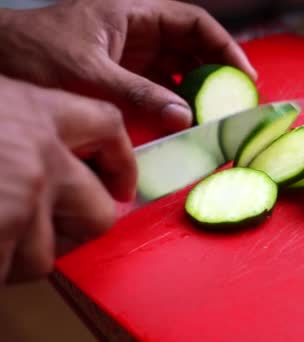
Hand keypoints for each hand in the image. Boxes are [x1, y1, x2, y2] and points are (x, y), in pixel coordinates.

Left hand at [0, 0, 256, 132]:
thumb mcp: (88, 74)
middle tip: (235, 104)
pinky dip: (176, 105)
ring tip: (216, 118)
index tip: (243, 75)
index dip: (224, 47)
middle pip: (193, 48)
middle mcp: (138, 32)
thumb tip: (184, 116)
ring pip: (179, 71)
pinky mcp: (123, 77)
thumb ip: (138, 94)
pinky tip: (186, 123)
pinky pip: (160, 89)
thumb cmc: (33, 54)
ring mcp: (131, 55)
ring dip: (198, 93)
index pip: (194, 24)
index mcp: (133, 14)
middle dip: (216, 74)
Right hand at [0, 75, 135, 283]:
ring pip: (54, 248)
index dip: (121, 161)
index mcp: (37, 110)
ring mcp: (27, 193)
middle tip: (44, 229)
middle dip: (76, 229)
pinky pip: (21, 268)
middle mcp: (43, 151)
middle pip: (99, 210)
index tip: (122, 187)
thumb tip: (53, 156)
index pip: (108, 126)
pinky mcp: (6, 228)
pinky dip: (0, 266)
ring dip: (24, 253)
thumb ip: (25, 127)